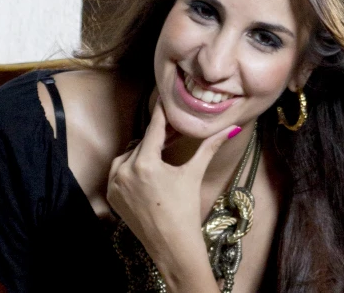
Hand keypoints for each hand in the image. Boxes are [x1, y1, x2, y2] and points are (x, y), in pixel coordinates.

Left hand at [107, 100, 238, 266]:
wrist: (171, 245)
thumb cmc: (185, 209)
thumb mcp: (194, 173)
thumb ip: (210, 146)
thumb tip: (232, 128)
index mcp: (145, 163)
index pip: (153, 129)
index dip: (160, 113)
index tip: (163, 98)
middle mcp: (124, 171)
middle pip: (143, 143)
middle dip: (157, 136)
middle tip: (172, 131)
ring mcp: (115, 184)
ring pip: (129, 155)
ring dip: (144, 151)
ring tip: (162, 152)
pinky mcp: (111, 195)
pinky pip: (119, 171)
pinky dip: (131, 167)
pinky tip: (149, 170)